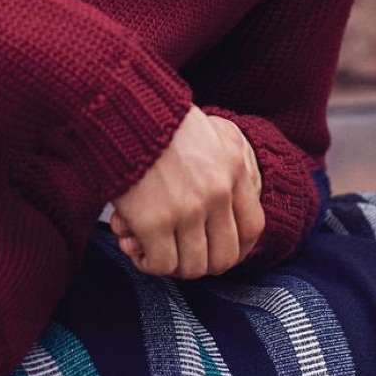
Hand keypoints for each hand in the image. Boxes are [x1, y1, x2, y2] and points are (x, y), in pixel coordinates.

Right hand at [110, 106, 263, 278]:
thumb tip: (220, 208)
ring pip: (192, 267)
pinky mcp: (155, 222)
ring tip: (156, 250)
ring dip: (173, 265)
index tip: (218, 251)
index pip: (253, 229)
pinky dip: (149, 262)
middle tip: (182, 254)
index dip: (237, 249)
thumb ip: (221, 168)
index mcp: (234, 168)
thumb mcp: (208, 135)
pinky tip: (137, 246)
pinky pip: (161, 264)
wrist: (122, 108)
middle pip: (224, 256)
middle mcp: (217, 192)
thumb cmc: (158, 119)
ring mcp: (188, 209)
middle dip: (203, 264)